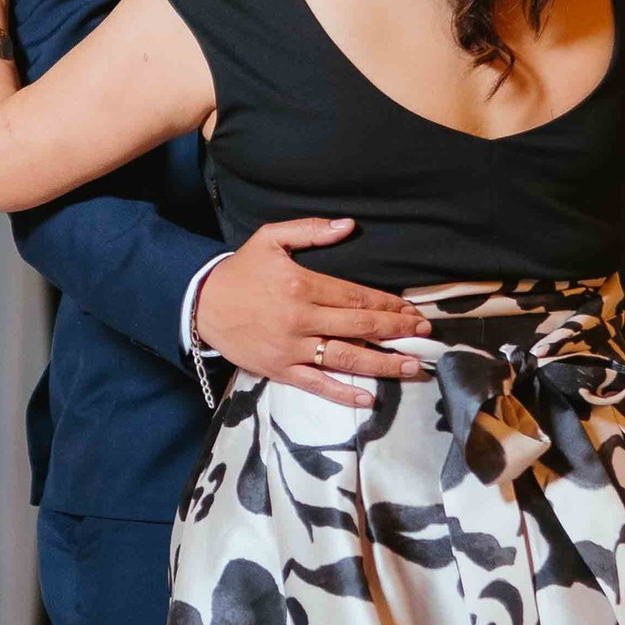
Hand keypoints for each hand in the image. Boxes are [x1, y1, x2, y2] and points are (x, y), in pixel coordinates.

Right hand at [193, 221, 429, 398]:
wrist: (201, 304)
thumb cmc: (240, 271)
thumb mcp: (270, 239)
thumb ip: (310, 230)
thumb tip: (348, 225)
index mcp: (302, 285)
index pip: (357, 297)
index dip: (389, 305)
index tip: (412, 310)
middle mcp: (301, 319)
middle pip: (360, 327)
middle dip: (396, 331)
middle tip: (423, 334)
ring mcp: (291, 348)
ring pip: (346, 359)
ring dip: (382, 364)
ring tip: (411, 367)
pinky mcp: (280, 370)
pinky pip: (316, 384)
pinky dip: (342, 394)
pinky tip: (368, 399)